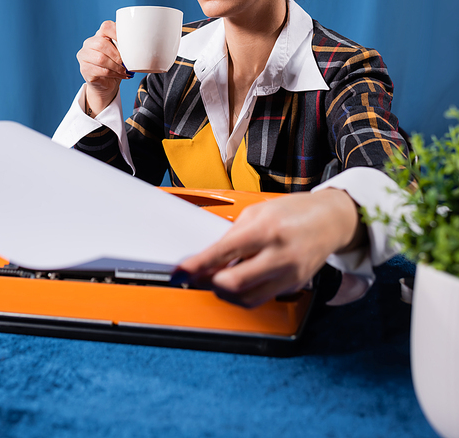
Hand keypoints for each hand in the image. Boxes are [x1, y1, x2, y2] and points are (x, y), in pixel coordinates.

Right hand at [76, 21, 132, 114]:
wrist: (106, 83)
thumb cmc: (116, 64)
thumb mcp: (121, 52)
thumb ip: (125, 45)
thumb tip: (140, 45)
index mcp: (99, 35)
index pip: (106, 27)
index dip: (117, 33)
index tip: (128, 42)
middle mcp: (89, 43)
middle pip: (101, 44)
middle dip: (117, 55)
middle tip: (126, 62)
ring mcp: (84, 56)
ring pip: (101, 59)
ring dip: (116, 66)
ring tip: (124, 71)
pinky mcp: (84, 69)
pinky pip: (101, 71)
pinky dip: (114, 74)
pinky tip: (120, 75)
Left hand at [179, 189, 363, 307]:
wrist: (332, 219)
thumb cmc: (294, 211)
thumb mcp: (258, 212)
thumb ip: (233, 236)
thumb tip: (209, 258)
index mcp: (266, 230)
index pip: (222, 254)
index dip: (197, 267)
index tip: (180, 274)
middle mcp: (279, 255)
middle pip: (232, 284)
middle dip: (210, 283)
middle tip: (199, 277)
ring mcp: (289, 275)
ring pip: (246, 299)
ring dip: (226, 292)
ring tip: (219, 278)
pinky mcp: (295, 286)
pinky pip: (261, 298)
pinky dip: (245, 292)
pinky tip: (241, 279)